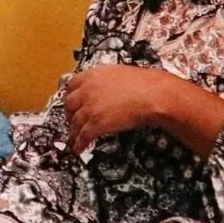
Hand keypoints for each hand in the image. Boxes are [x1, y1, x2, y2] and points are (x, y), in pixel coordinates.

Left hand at [61, 66, 190, 155]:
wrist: (154, 95)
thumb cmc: (144, 84)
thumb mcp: (118, 74)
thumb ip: (104, 81)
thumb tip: (103, 89)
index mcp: (92, 75)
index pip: (71, 85)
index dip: (71, 96)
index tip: (72, 102)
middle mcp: (87, 91)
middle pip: (69, 104)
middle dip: (70, 113)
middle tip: (73, 119)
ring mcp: (90, 107)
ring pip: (74, 122)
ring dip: (74, 131)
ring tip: (75, 136)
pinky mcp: (96, 123)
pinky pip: (83, 136)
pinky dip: (79, 143)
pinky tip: (79, 148)